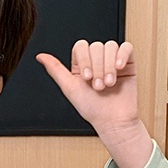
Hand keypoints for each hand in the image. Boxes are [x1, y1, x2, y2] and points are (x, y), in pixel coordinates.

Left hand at [37, 41, 150, 167]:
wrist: (112, 121)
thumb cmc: (92, 109)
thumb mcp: (69, 89)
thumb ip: (55, 70)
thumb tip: (40, 56)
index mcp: (81, 64)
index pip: (81, 46)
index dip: (84, 60)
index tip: (86, 78)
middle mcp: (97, 60)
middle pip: (96, 47)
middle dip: (97, 68)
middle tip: (98, 87)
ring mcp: (112, 60)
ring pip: (110, 47)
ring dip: (108, 67)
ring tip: (108, 84)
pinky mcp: (127, 63)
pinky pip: (126, 48)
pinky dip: (122, 56)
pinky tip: (119, 69)